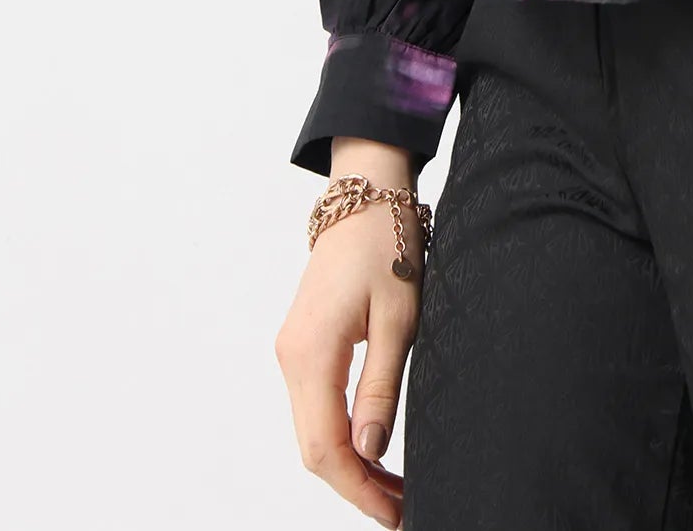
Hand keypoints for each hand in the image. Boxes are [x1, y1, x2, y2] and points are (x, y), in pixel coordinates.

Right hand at [275, 181, 423, 527]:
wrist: (366, 194)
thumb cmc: (387, 245)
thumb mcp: (398, 319)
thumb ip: (381, 388)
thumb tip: (369, 451)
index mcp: (310, 354)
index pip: (325, 448)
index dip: (357, 490)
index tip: (392, 513)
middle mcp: (291, 358)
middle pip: (314, 447)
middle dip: (355, 485)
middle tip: (401, 508)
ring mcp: (294, 352)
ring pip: (314, 430)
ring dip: (351, 464)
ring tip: (395, 487)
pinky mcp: (304, 346)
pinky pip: (317, 407)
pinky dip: (343, 435)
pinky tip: (374, 448)